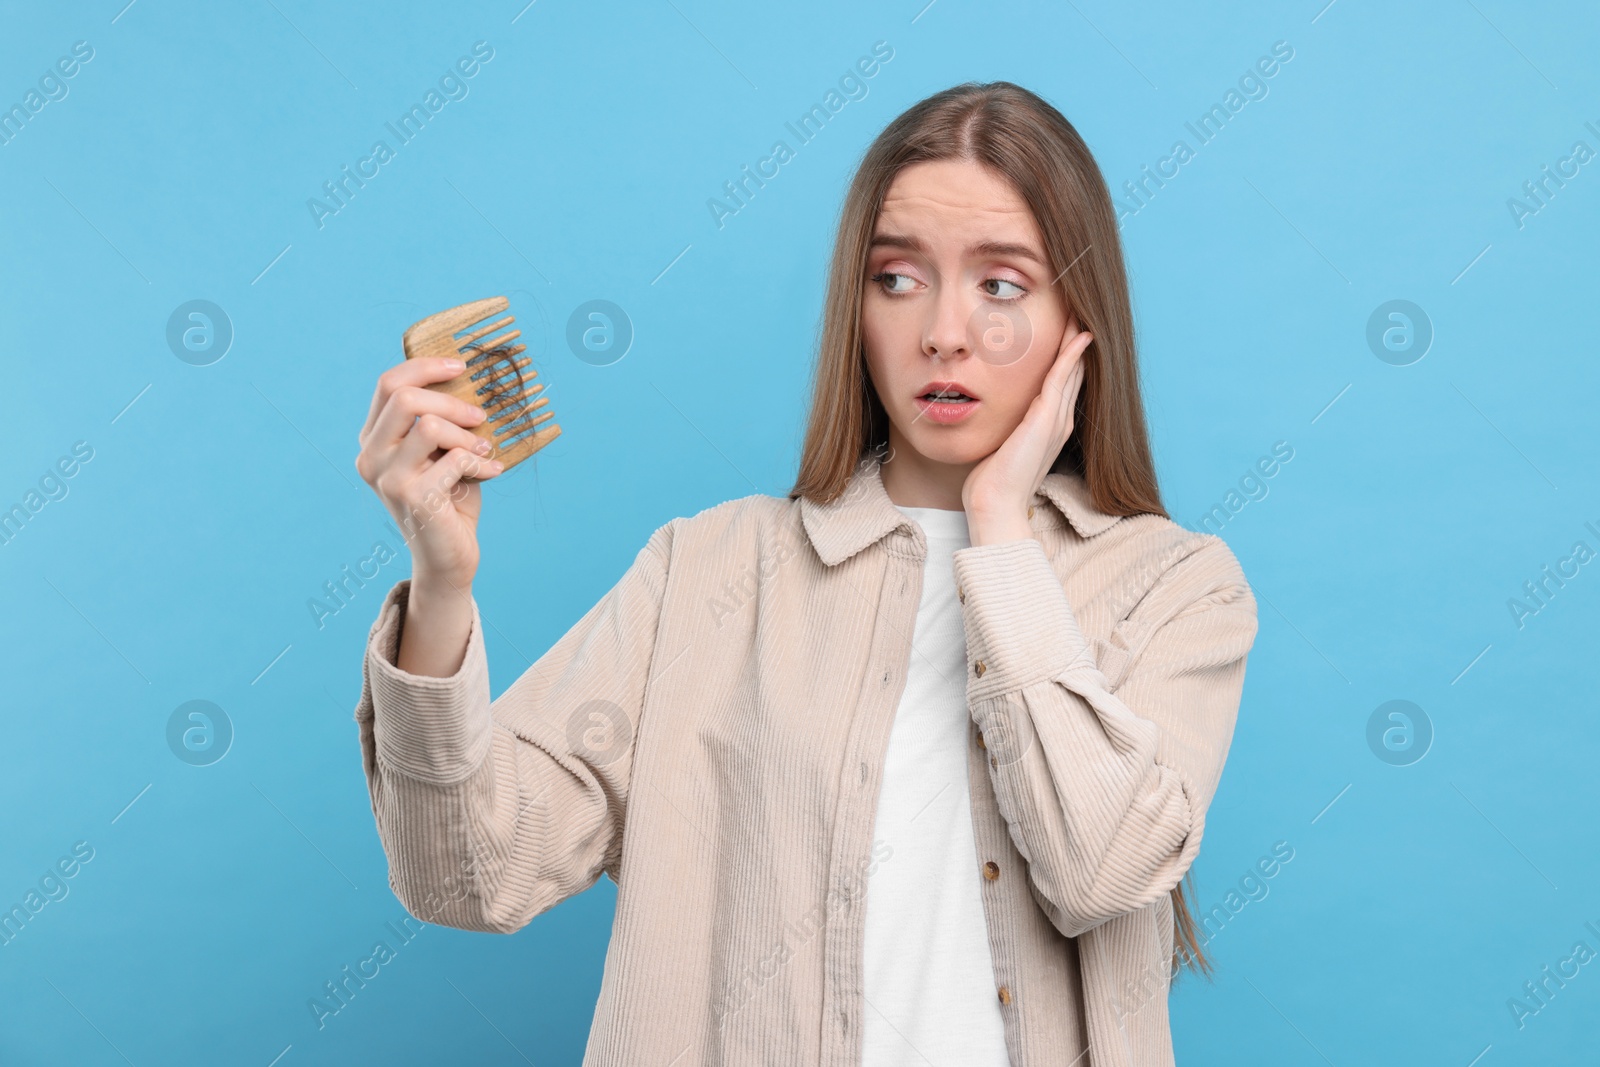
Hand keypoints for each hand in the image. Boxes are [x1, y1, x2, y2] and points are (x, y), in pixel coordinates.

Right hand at [354, 355, 503, 590]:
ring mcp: (387, 478)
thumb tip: (468, 379)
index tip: (461, 365)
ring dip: (467, 435)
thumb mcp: (441, 452)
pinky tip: (492, 472)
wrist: (448, 555)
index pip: (388, 384)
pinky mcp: (413, 498)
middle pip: (403, 397)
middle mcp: (371, 457)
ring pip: (428, 426)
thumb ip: (441, 421)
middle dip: (451, 400)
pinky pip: (454, 460)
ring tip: (485, 451)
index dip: (426, 366)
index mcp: (373, 439)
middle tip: (480, 416)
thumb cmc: (449, 498)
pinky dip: (480, 463)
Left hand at [962, 315, 1091, 544]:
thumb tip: (991, 411)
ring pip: (1072, 370)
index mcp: (1049, 427)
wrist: (995, 504)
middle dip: (1076, 342)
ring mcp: (1056, 420)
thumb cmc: (990, 481)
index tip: (1065, 328)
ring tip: (1083, 312)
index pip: (1062, 382)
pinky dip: (1071, 354)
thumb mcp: (1000, 444)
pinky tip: (1080, 334)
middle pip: (1074, 371)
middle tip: (1081, 310)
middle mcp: (1059, 421)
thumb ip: (1005, 426)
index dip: (1066, 355)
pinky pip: (1062, 378)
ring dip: (1078, 340)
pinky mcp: (1047, 420)